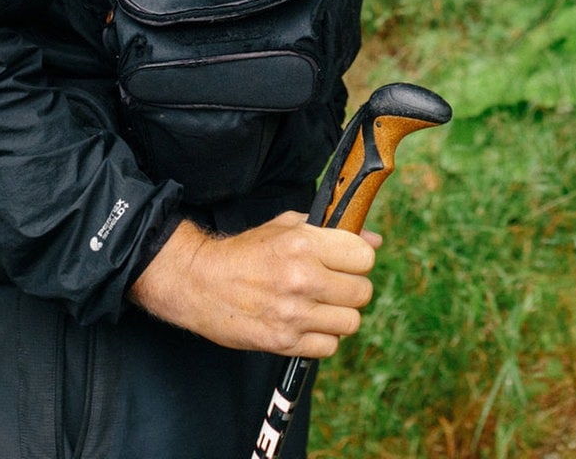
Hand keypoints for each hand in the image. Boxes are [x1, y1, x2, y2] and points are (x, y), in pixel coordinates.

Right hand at [128, 211, 379, 355]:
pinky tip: (307, 324)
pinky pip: (329, 346)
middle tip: (333, 285)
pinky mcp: (284, 342)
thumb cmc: (246, 251)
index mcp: (303, 244)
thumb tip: (374, 239)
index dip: (358, 259)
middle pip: (362, 292)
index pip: (364, 256)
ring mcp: (294, 313)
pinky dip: (323, 338)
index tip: (346, 261)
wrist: (201, 282)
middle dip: (351, 288)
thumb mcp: (285, 227)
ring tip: (320, 305)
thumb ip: (331, 231)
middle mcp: (302, 278)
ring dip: (339, 315)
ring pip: (351, 322)